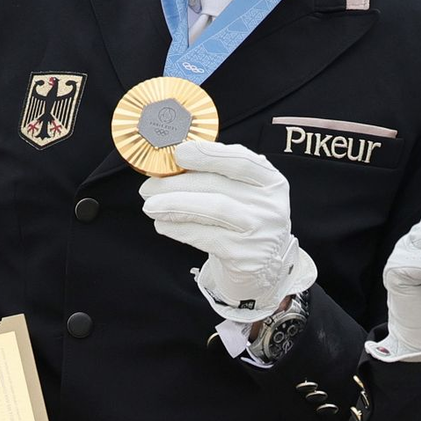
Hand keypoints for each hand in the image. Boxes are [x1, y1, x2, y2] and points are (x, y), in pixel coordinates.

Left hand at [140, 140, 316, 322]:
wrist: (261, 267)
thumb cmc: (243, 222)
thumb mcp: (241, 195)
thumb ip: (216, 175)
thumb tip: (173, 164)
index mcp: (270, 181)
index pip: (241, 160)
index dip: (208, 154)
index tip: (178, 153)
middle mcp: (270, 204)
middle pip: (218, 185)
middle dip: (178, 184)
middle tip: (149, 186)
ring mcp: (260, 232)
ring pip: (213, 209)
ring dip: (175, 205)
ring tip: (150, 206)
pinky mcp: (246, 256)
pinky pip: (207, 237)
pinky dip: (180, 229)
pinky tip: (163, 224)